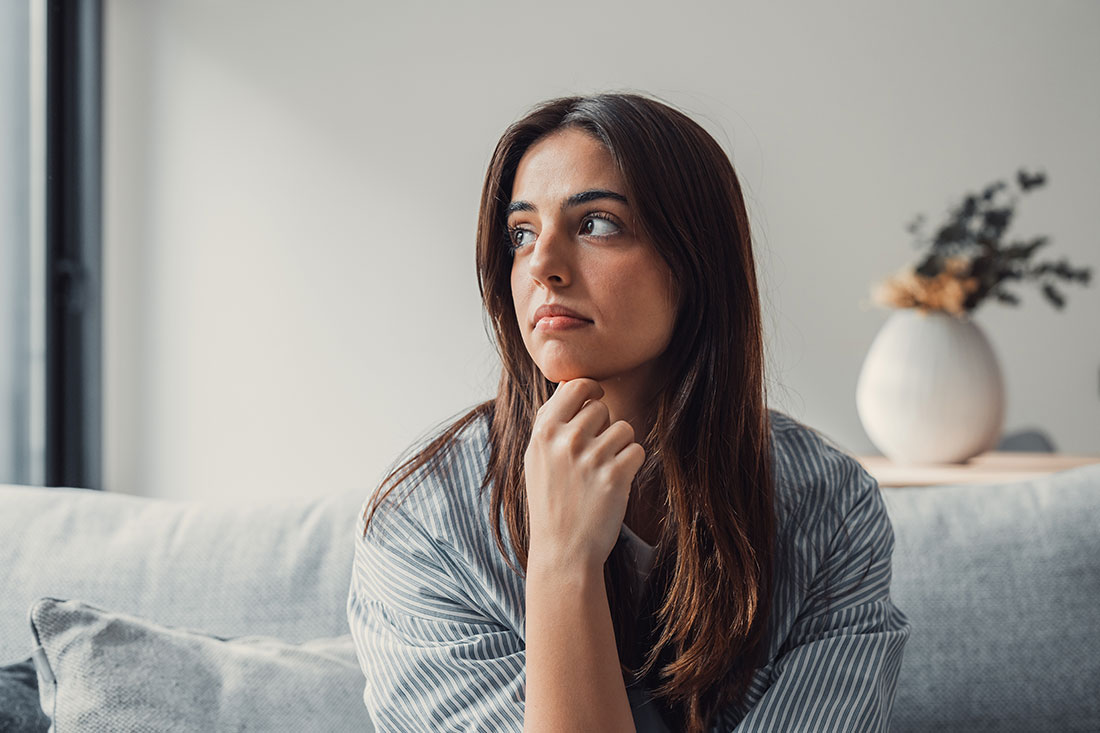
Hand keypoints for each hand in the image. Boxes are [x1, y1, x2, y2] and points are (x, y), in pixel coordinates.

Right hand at [523, 378, 645, 572]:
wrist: (562, 550)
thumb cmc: (550, 501)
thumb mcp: (536, 458)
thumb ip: (550, 420)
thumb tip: (570, 384)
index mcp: (543, 432)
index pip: (576, 386)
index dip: (590, 390)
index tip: (596, 400)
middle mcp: (566, 441)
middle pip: (602, 408)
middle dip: (604, 427)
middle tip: (593, 456)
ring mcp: (591, 458)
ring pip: (624, 428)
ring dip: (620, 447)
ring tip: (603, 471)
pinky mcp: (615, 476)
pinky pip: (637, 451)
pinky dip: (631, 465)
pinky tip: (615, 483)